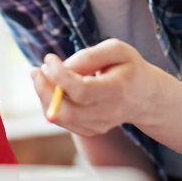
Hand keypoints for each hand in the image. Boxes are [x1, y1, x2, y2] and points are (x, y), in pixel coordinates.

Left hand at [31, 40, 160, 135]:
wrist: (145, 96)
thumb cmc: (128, 68)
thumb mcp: (116, 50)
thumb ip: (88, 56)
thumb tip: (59, 68)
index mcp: (117, 90)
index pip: (81, 90)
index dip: (58, 74)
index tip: (49, 58)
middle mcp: (108, 113)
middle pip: (65, 110)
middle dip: (42, 89)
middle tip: (36, 70)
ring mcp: (99, 125)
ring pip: (60, 118)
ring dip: (43, 96)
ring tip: (43, 76)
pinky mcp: (91, 130)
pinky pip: (62, 121)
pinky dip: (51, 105)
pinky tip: (54, 89)